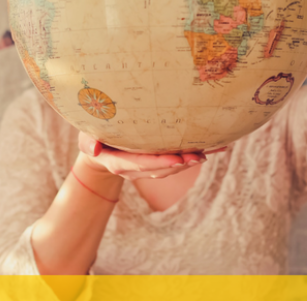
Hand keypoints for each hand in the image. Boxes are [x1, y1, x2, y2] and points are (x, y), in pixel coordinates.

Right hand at [76, 132, 225, 179]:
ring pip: (172, 166)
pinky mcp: (161, 158)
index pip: (141, 165)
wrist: (100, 149)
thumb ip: (88, 143)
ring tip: (209, 153)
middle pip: (161, 169)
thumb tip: (93, 150)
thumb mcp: (86, 138)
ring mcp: (150, 165)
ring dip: (190, 161)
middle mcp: (137, 167)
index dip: (159, 163)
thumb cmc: (93, 137)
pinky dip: (201, 151)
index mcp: (121, 163)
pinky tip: (220, 146)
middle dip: (180, 165)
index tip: (177, 160)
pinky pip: (182, 157)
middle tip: (198, 157)